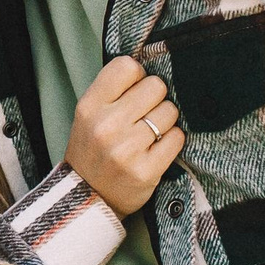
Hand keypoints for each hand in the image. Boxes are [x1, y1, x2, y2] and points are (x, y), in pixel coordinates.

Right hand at [63, 56, 184, 215]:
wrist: (88, 197)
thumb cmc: (92, 149)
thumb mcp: (88, 115)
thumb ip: (113, 90)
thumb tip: (150, 66)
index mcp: (89, 106)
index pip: (127, 66)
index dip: (137, 76)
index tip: (134, 90)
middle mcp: (107, 125)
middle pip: (155, 86)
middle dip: (155, 98)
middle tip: (144, 114)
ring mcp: (127, 149)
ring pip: (170, 111)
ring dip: (165, 120)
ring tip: (149, 134)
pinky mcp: (147, 170)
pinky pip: (177, 137)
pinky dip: (172, 141)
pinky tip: (157, 148)